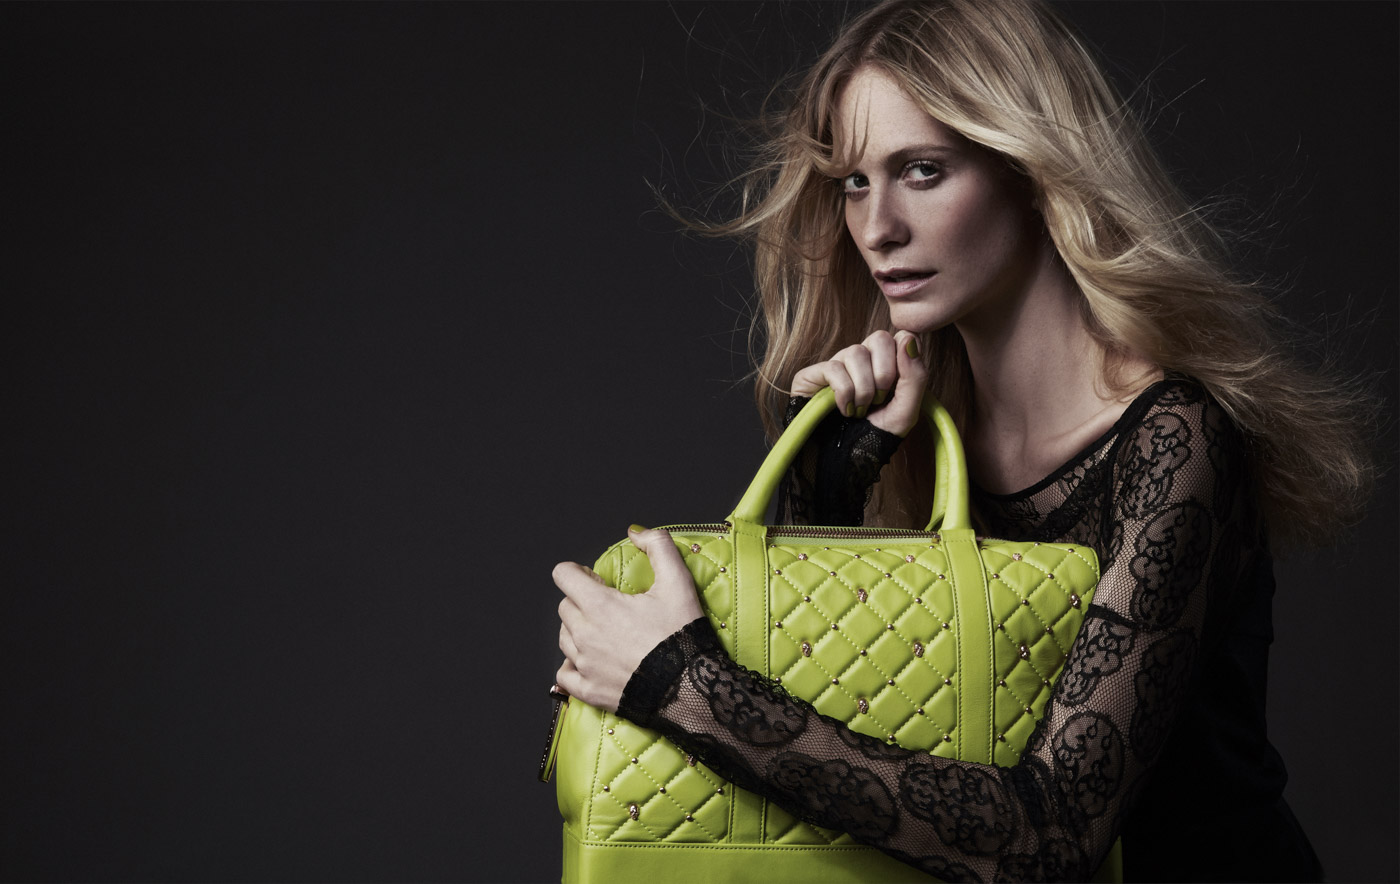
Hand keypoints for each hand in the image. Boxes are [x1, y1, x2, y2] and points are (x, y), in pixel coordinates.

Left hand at [555, 526, 703, 712]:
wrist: (690, 689)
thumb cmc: (682, 635)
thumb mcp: (678, 582)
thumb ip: (658, 546)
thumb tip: (635, 532)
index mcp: (599, 606)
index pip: (563, 575)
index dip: (578, 572)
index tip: (596, 579)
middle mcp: (584, 635)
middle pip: (565, 606)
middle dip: (581, 600)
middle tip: (608, 605)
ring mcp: (584, 665)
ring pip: (564, 637)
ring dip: (578, 630)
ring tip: (604, 632)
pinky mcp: (589, 690)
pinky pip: (565, 674)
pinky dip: (573, 665)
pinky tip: (590, 661)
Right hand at [790, 330, 928, 436]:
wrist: (845, 459)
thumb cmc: (875, 434)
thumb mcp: (906, 411)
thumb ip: (916, 376)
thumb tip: (908, 337)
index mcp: (886, 363)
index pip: (900, 336)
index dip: (902, 359)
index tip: (896, 387)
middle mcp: (862, 359)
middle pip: (879, 337)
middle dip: (884, 374)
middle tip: (879, 400)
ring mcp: (838, 364)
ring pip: (856, 352)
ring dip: (863, 389)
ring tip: (860, 410)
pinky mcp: (814, 374)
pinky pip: (834, 368)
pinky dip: (844, 394)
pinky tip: (843, 410)